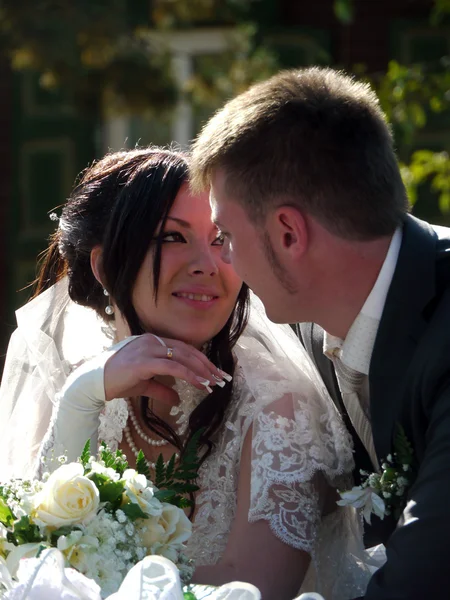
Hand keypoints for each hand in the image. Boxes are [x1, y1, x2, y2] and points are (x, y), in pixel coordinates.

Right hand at [104, 334, 230, 402]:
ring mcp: (148, 349)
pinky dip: (189, 375)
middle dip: (207, 366)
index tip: (216, 373)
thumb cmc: (117, 381)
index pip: (184, 348)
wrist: (95, 382)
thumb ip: (162, 389)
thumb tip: (178, 399)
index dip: (202, 360)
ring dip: (202, 371)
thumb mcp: (145, 385)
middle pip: (188, 351)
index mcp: (153, 341)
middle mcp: (152, 341)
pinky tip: (200, 384)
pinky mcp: (144, 361)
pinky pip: (173, 367)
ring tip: (214, 384)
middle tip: (222, 379)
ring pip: (183, 358)